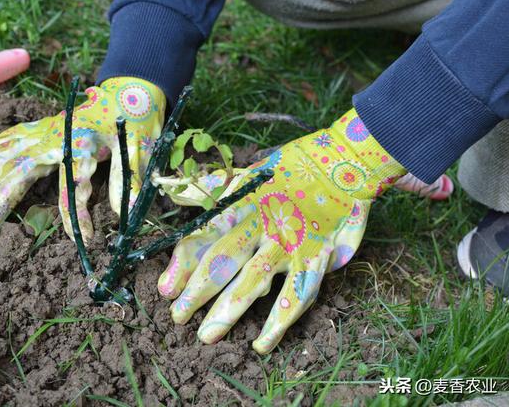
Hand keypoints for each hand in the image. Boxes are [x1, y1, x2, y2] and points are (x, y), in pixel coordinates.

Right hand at [0, 77, 165, 239]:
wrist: (129, 88)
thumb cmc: (135, 120)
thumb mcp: (139, 149)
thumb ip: (128, 180)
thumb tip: (123, 213)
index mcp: (81, 145)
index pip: (73, 187)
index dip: (75, 215)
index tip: (82, 237)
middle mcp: (57, 137)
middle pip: (21, 166)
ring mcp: (46, 130)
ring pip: (6, 150)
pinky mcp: (42, 125)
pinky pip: (9, 136)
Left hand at [157, 109, 404, 353]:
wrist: (342, 163)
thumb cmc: (290, 170)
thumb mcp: (248, 173)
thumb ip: (211, 188)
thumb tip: (169, 188)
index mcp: (242, 203)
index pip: (205, 235)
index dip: (183, 264)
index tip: (165, 290)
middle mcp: (261, 223)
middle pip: (223, 260)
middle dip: (197, 292)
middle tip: (177, 318)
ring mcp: (290, 242)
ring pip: (254, 281)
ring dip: (228, 311)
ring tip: (206, 336)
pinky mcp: (316, 258)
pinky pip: (297, 295)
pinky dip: (279, 323)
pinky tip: (261, 345)